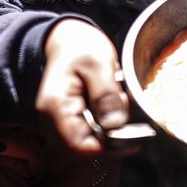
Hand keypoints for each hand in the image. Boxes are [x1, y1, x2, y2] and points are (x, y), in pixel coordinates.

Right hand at [37, 19, 127, 154]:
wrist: (70, 39)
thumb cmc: (82, 46)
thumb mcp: (98, 63)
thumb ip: (106, 94)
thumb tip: (115, 125)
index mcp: (56, 108)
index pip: (79, 146)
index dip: (108, 144)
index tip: (132, 130)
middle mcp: (53, 122)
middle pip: (85, 147)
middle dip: (112, 134)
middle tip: (125, 104)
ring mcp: (61, 124)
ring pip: (90, 142)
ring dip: (112, 129)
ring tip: (120, 99)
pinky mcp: (72, 122)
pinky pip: (91, 134)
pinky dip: (108, 123)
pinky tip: (114, 103)